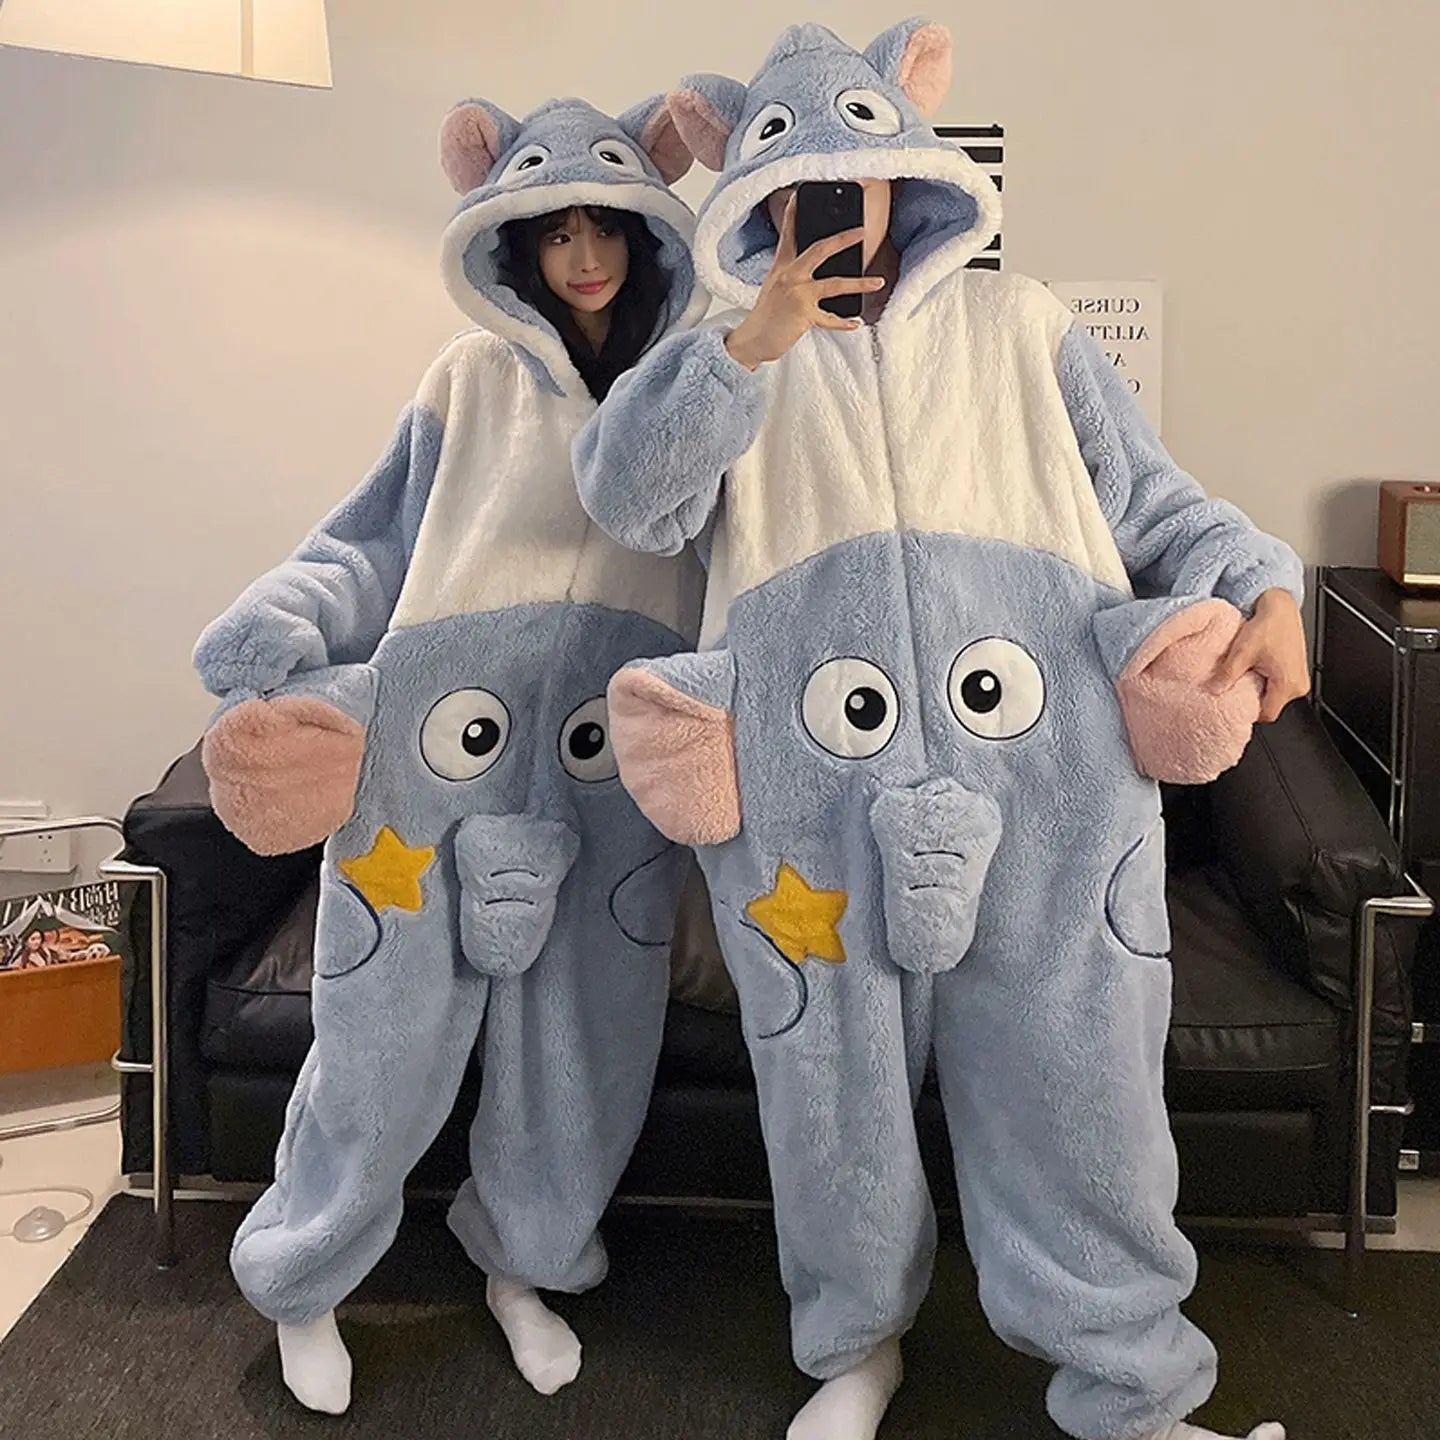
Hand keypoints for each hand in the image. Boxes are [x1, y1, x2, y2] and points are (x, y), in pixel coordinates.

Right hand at [724, 193, 885, 369]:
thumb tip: (815, 271)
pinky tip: (855, 322)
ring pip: (835, 283)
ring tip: (878, 282)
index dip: (793, 214)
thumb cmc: (765, 317)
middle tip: (863, 231)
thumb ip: (792, 275)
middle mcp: (789, 275)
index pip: (788, 235)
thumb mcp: (775, 289)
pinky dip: (844, 322)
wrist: (752, 341)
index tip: (800, 195)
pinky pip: (830, 318)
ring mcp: (797, 293)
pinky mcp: (802, 314)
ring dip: (860, 283)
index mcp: (782, 267)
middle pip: (820, 249)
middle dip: (844, 238)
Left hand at [1208, 588, 1309, 721]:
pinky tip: (1258, 668)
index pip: (1267, 714)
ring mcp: (1300, 679)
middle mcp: (1299, 685)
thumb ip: (1227, 674)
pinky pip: (1280, 686)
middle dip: (1253, 698)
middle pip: (1271, 706)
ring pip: (1275, 696)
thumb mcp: (1242, 652)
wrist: (1281, 607)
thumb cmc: (1268, 625)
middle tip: (1239, 684)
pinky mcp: (1298, 672)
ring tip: (1250, 672)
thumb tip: (1214, 690)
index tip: (1234, 700)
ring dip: (1260, 688)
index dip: (1249, 710)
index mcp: (1288, 684)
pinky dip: (1268, 681)